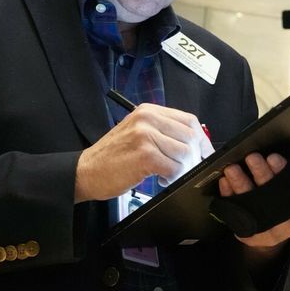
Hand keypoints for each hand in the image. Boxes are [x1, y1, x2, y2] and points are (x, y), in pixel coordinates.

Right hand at [74, 104, 214, 202]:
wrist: (85, 171)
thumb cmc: (113, 156)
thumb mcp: (138, 133)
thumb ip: (163, 132)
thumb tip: (194, 143)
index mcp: (149, 111)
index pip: (189, 120)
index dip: (201, 139)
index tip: (204, 153)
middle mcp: (148, 119)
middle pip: (190, 135)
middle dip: (195, 156)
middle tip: (187, 169)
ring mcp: (146, 136)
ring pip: (185, 152)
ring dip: (183, 168)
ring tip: (169, 174)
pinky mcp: (145, 155)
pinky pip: (174, 168)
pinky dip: (173, 177)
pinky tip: (162, 180)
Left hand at [217, 149, 289, 251]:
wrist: (271, 235)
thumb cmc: (288, 204)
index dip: (283, 173)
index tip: (273, 157)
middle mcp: (287, 224)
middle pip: (272, 196)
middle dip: (261, 175)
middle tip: (251, 157)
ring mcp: (266, 231)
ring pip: (252, 205)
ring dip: (241, 185)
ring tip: (232, 168)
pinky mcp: (247, 234)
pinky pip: (236, 215)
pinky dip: (229, 198)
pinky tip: (225, 184)